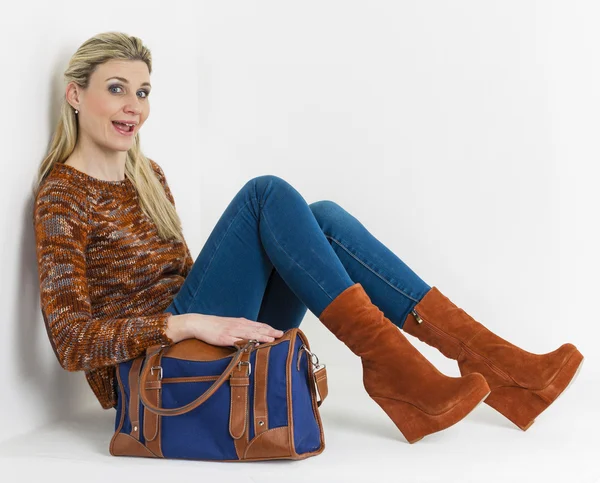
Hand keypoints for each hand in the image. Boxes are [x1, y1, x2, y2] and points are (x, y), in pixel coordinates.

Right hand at [169, 313, 284, 346]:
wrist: (199, 323)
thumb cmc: (215, 326)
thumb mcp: (230, 325)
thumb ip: (241, 330)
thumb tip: (253, 337)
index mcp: (241, 322)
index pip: (259, 325)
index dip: (270, 328)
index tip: (280, 331)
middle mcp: (238, 325)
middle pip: (257, 328)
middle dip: (270, 332)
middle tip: (282, 334)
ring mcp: (232, 331)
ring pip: (250, 334)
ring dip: (262, 336)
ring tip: (273, 339)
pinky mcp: (225, 338)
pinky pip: (238, 340)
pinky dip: (247, 342)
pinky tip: (254, 344)